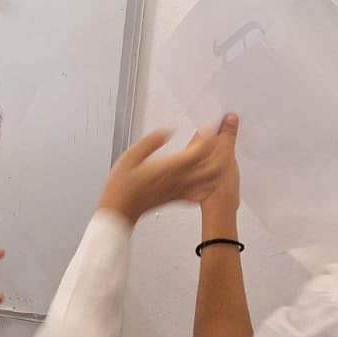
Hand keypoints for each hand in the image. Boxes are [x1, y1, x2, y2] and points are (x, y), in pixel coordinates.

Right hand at [99, 128, 221, 225]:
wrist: (119, 210)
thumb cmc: (122, 186)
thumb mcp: (130, 156)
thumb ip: (150, 142)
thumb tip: (167, 131)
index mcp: (169, 168)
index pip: (198, 152)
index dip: (207, 138)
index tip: (209, 126)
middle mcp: (178, 180)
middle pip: (211, 166)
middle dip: (217, 149)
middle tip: (215, 136)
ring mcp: (180, 190)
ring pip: (210, 179)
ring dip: (217, 165)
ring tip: (215, 152)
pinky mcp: (178, 197)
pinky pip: (202, 192)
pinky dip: (210, 182)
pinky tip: (208, 174)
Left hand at [200, 115, 240, 225]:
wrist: (220, 208)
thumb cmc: (219, 186)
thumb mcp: (226, 154)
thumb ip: (227, 135)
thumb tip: (229, 118)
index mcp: (196, 145)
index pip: (206, 125)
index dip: (217, 118)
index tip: (228, 112)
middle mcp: (195, 154)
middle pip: (208, 135)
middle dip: (220, 127)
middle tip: (233, 119)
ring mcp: (201, 164)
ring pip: (212, 146)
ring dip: (222, 140)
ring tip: (234, 132)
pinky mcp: (208, 173)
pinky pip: (215, 157)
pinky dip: (223, 152)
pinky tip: (230, 152)